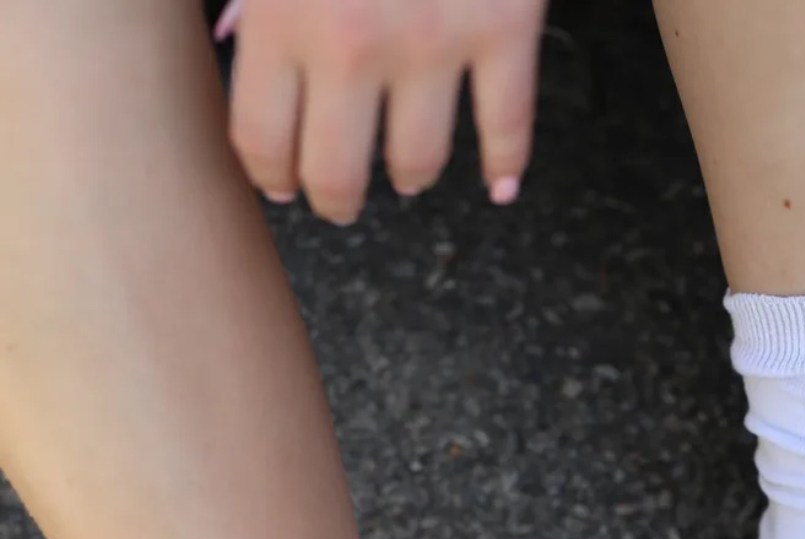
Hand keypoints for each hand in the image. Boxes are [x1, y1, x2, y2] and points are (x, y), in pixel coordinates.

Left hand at [216, 0, 546, 222]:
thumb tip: (241, 41)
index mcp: (285, 14)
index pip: (263, 141)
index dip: (271, 177)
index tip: (281, 183)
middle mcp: (355, 46)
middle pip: (338, 176)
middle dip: (336, 199)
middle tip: (339, 199)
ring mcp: (435, 44)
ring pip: (420, 163)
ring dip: (411, 177)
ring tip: (409, 173)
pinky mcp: (504, 31)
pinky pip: (508, 126)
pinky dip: (506, 165)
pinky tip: (500, 185)